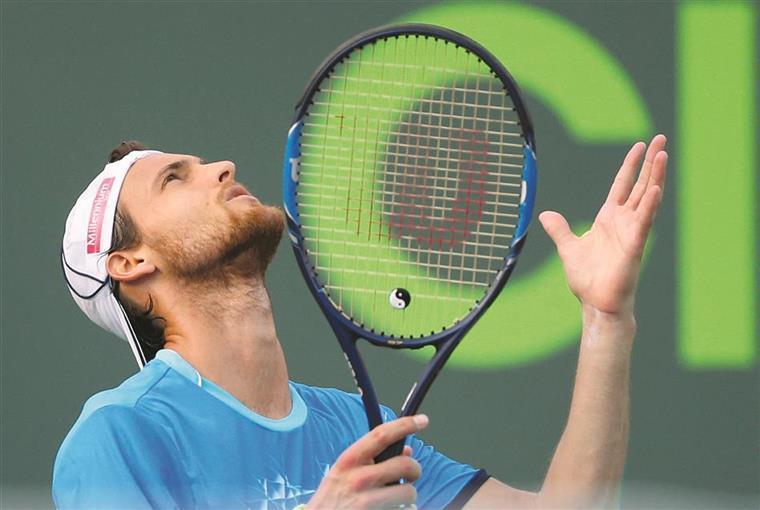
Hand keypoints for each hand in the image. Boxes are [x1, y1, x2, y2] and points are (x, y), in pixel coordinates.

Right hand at [306, 415, 427, 509]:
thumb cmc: (332, 500)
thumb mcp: (344, 474)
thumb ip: (372, 461)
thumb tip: (407, 453)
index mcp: (349, 461)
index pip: (381, 435)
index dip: (404, 425)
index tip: (422, 420)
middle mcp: (358, 479)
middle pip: (404, 465)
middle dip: (415, 469)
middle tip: (412, 475)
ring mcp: (367, 502)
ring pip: (409, 493)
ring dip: (409, 497)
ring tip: (397, 500)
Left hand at [539, 135, 667, 316]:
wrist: (596, 302)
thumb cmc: (588, 279)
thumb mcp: (568, 247)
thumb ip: (560, 229)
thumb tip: (546, 214)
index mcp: (609, 219)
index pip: (622, 185)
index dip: (631, 165)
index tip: (641, 145)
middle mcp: (623, 221)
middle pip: (640, 185)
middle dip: (651, 163)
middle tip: (662, 138)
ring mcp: (631, 232)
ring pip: (647, 198)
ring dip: (655, 177)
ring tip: (664, 155)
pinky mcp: (635, 245)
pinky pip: (644, 221)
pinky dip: (650, 205)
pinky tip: (657, 188)